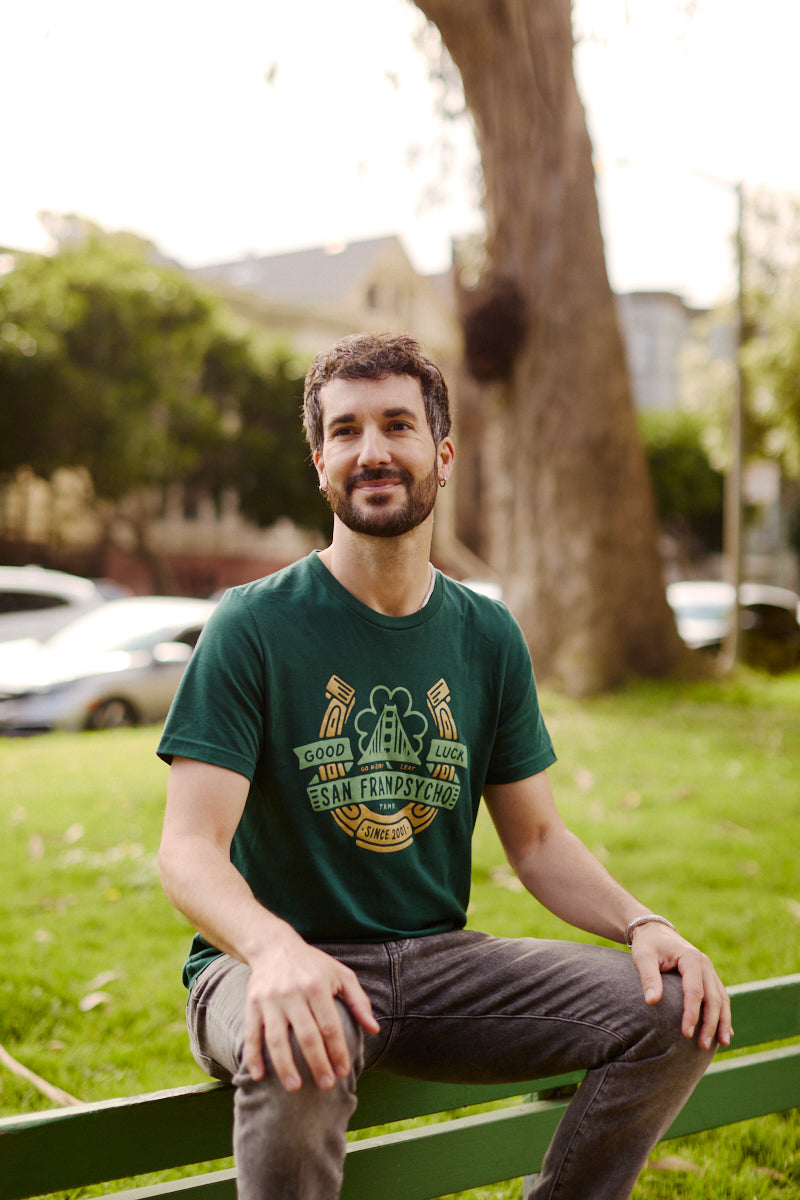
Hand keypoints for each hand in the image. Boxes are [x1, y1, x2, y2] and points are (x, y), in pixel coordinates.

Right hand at [243, 931, 379, 1091]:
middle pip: (306, 1035)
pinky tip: (259, 1076)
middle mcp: (293, 993)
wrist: (274, 946)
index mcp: (317, 986)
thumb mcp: (341, 974)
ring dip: (285, 1066)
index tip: (344, 1072)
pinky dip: (253, 1056)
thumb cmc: (313, 965)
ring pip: (276, 1038)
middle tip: (326, 1086)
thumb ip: (359, 1001)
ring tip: (294, 1088)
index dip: (338, 1051)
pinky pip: (251, 1034)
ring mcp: (270, 1000)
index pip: (330, 1025)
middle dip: (317, 1064)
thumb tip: (374, 1030)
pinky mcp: (252, 1004)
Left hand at [630, 924, 732, 1050]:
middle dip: (711, 1023)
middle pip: (713, 998)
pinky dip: (724, 1014)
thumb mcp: (643, 957)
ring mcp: (709, 971)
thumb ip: (648, 978)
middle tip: (702, 1045)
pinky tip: (726, 1032)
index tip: (686, 1034)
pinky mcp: (708, 977)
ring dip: (723, 1022)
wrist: (654, 930)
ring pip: (722, 999)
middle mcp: (705, 965)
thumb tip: (651, 1002)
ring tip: (722, 1044)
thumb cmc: (648, 945)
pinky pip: (721, 997)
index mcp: (691, 959)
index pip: (695, 992)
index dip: (692, 1014)